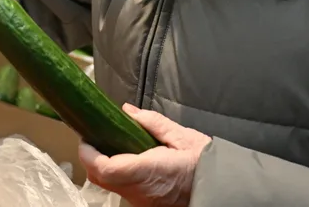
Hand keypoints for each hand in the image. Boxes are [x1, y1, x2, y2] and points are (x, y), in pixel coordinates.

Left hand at [79, 104, 211, 206]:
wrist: (222, 188)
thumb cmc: (205, 163)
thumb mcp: (182, 136)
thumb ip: (152, 122)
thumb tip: (127, 111)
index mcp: (148, 171)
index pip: (105, 168)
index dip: (88, 153)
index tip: (87, 137)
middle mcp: (141, 191)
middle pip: (100, 179)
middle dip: (90, 158)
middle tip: (94, 137)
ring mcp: (142, 200)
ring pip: (109, 186)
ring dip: (101, 166)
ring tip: (108, 144)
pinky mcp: (146, 204)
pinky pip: (122, 189)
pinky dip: (115, 174)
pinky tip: (124, 158)